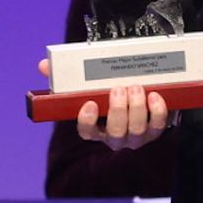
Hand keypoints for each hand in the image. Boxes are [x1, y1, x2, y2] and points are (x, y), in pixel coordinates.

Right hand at [37, 59, 169, 150]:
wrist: (141, 86)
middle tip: (118, 89)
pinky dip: (157, 111)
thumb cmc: (110, 85)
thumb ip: (66, 73)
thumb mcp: (90, 79)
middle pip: (115, 133)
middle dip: (118, 111)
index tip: (89, 103)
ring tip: (136, 88)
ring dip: (136, 108)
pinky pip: (157, 125)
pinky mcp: (155, 130)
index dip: (86, 121)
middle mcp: (115, 136)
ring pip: (136, 130)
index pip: (86, 132)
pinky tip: (155, 95)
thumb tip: (44, 65)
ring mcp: (136, 135)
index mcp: (96, 126)